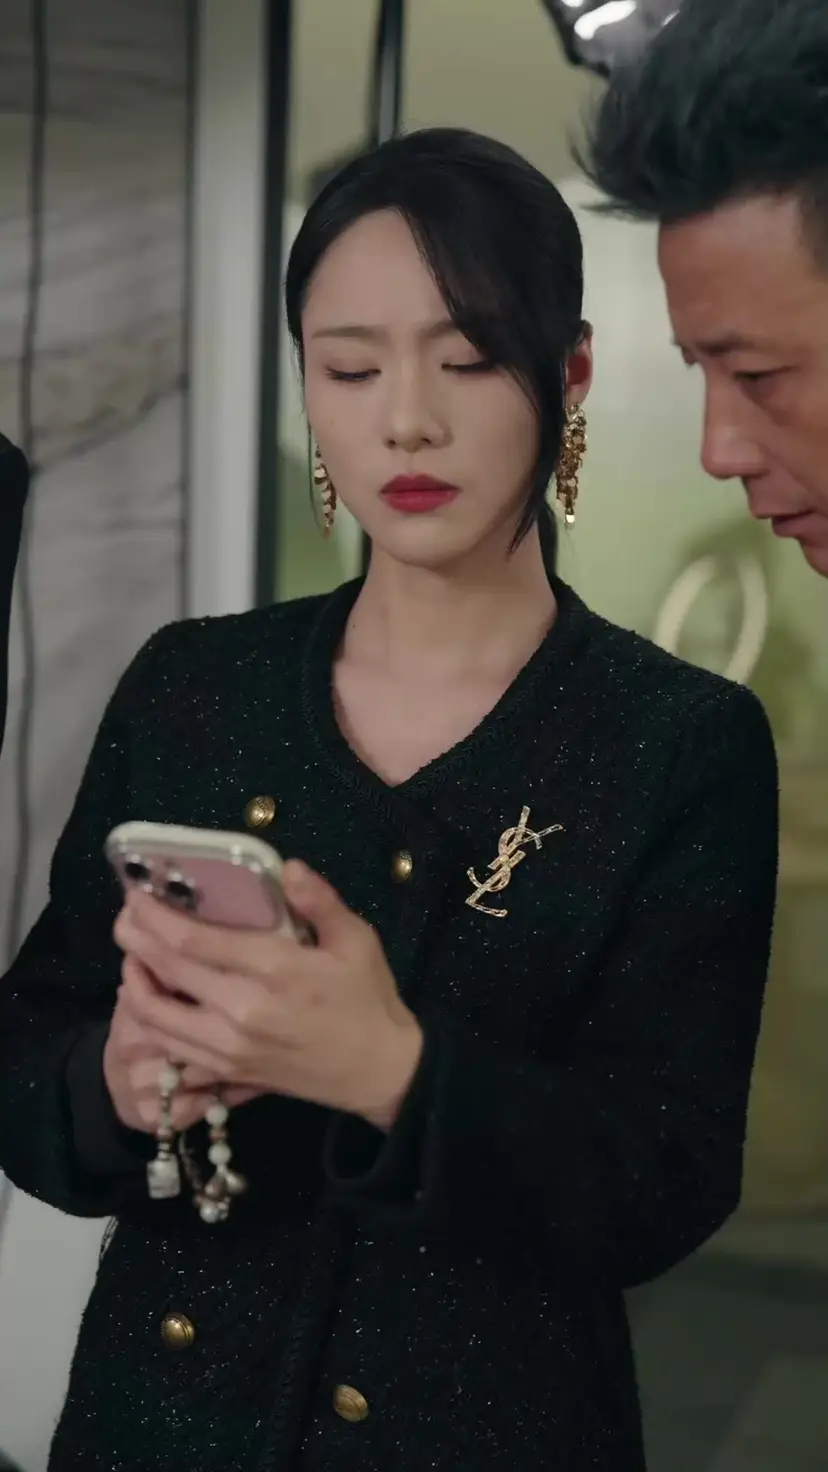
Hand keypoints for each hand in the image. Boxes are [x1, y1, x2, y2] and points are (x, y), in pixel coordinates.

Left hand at [113, 862, 423, 1132]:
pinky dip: (150, 1025)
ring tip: (133, 957)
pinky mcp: (228, 1072)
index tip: (135, 894)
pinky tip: (152, 1002)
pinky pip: (171, 1051)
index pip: (193, 940)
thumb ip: (320, 900)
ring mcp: (230, 1047)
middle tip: (124, 916)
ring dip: (133, 984)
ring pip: (155, 1017)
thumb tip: (287, 867)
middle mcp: (241, 1010)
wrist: (380, 1071)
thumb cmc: (368, 998)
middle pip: (166, 971)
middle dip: (135, 939)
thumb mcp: (357, 940)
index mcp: (274, 970)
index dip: (155, 915)